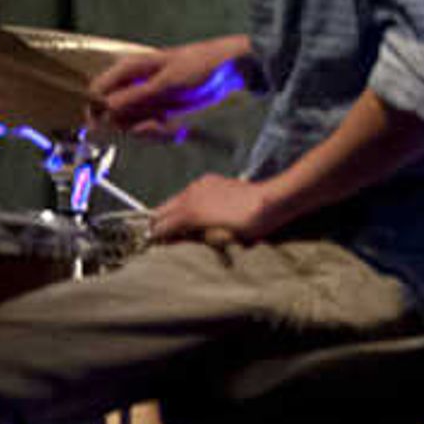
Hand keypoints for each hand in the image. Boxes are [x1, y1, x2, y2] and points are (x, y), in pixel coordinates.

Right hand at [91, 35, 249, 136]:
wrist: (228, 69)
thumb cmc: (197, 65)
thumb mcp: (166, 82)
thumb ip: (135, 96)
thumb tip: (105, 108)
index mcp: (127, 70)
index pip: (97, 92)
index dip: (96, 111)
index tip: (103, 129)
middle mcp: (132, 85)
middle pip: (113, 113)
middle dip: (129, 125)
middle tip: (150, 126)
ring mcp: (145, 99)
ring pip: (131, 123)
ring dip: (147, 130)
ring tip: (167, 125)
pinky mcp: (158, 110)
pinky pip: (148, 127)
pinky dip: (159, 131)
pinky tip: (173, 127)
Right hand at [151, 173, 282, 245]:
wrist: (272, 200)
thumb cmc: (250, 225)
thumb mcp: (222, 239)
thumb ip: (197, 239)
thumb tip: (180, 239)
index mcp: (190, 213)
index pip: (161, 226)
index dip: (155, 237)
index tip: (152, 244)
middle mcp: (189, 195)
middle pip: (161, 210)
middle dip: (158, 223)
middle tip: (161, 235)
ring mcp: (198, 185)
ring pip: (174, 200)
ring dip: (173, 212)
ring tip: (180, 224)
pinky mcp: (208, 180)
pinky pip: (189, 192)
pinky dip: (187, 202)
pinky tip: (198, 209)